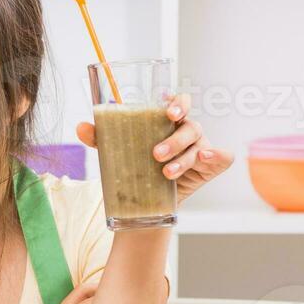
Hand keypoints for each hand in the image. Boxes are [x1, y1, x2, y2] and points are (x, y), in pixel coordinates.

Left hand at [76, 93, 233, 204]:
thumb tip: (81, 127)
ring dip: (183, 158)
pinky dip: (217, 155)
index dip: (178, 103)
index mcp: (167, 122)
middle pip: (190, 125)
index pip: (180, 102)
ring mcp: (201, 148)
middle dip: (175, 139)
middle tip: (156, 153)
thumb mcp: (117, 153)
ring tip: (165, 173)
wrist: (143, 201)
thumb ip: (101, 138)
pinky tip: (205, 158)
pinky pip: (222, 158)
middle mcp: (186, 131)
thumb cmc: (134, 167)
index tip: (167, 112)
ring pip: (200, 146)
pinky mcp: (210, 167)